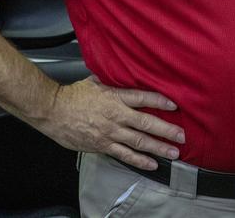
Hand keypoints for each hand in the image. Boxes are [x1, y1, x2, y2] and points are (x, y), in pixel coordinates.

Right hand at [38, 76, 184, 170]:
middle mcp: (116, 116)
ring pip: (138, 142)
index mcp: (115, 97)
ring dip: (158, 147)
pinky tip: (152, 164)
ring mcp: (110, 133)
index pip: (143, 98)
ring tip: (173, 152)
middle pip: (146, 123)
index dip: (160, 101)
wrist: (52, 111)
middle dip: (166, 130)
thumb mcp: (95, 81)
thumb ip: (113, 80)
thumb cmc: (72, 95)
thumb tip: (125, 71)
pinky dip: (139, 160)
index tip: (174, 105)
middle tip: (182, 135)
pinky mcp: (102, 146)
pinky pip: (124, 155)